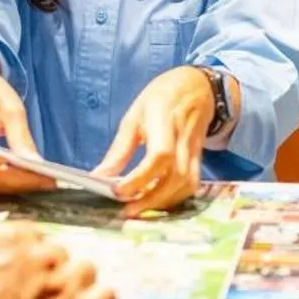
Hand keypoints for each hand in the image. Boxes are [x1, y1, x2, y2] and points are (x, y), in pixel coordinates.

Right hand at [0, 43, 56, 195]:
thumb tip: (36, 164)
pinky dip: (16, 181)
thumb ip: (19, 136)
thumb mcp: (9, 108)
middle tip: (51, 181)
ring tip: (48, 181)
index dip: (3, 171)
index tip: (28, 169)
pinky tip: (37, 178)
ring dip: (20, 185)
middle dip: (21, 182)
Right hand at [0, 226, 115, 298]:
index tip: (25, 268)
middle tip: (39, 293)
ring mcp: (63, 287)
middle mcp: (41, 258)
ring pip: (86, 269)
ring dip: (76, 282)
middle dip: (51, 270)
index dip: (29, 252)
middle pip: (59, 252)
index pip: (31, 233)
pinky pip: (107, 296)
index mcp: (9, 244)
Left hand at [90, 66, 210, 216]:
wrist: (196, 86)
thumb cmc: (160, 98)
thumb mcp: (134, 116)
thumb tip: (99, 178)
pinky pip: (192, 183)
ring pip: (187, 183)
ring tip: (140, 209)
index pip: (159, 155)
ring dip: (164, 202)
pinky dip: (176, 198)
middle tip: (127, 211)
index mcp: (163, 120)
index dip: (140, 177)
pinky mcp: (200, 158)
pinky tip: (158, 202)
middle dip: (152, 198)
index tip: (118, 192)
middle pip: (175, 175)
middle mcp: (183, 137)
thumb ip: (119, 149)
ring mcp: (195, 149)